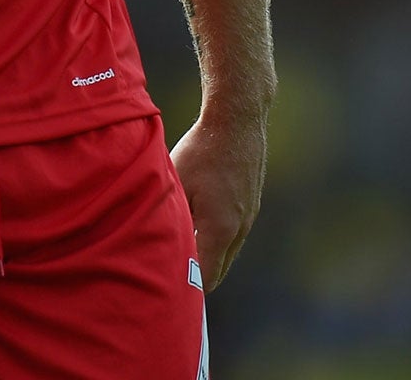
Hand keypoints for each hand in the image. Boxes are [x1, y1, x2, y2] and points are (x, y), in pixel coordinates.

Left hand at [169, 109, 267, 289]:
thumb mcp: (177, 183)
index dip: (189, 286)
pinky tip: (196, 223)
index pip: (207, 276)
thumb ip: (172, 216)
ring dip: (207, 254)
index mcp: (220, 228)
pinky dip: (216, 237)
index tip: (169, 288)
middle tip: (171, 274)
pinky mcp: (251, 203)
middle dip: (197, 275)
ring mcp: (249, 216)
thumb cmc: (202, 150)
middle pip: (219, 269)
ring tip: (180, 249)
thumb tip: (160, 243)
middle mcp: (239, 227)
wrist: (237, 122)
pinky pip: (233, 233)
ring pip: (227, 251)